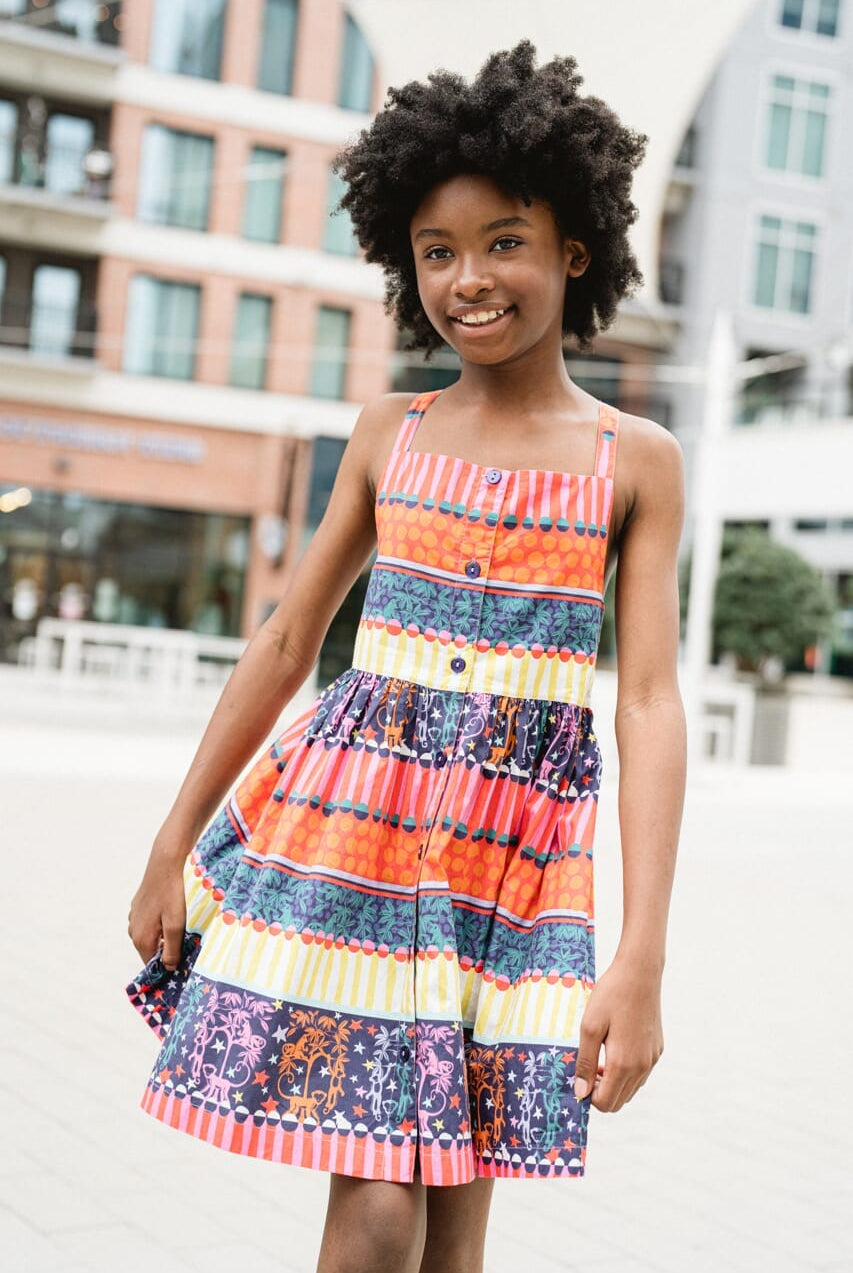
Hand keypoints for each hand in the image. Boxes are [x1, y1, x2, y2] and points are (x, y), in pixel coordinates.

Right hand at [128, 836, 187, 970]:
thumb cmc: (173, 893)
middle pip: (150, 951)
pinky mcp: (138, 906)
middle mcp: (133, 930)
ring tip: (183, 929)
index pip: (151, 965)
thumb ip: (171, 948)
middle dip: (166, 951)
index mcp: (141, 938)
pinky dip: (161, 924)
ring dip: (164, 937)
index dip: (166, 967)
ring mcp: (134, 917)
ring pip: (151, 936)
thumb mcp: (176, 924)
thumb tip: (168, 968)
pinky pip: (150, 923)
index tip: (183, 965)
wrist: (166, 863)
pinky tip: (174, 914)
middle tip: (187, 946)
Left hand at [573, 958, 663, 1111]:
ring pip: (631, 1090)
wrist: (640, 972)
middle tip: (588, 1066)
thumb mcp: (589, 1027)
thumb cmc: (611, 996)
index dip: (588, 1095)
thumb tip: (580, 1093)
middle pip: (619, 1101)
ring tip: (600, 1055)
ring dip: (614, 1082)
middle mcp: (642, 1067)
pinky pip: (641, 1074)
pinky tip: (615, 1047)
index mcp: (623, 1064)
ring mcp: (652, 1059)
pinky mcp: (657, 1050)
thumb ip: (584, 1063)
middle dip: (601, 1092)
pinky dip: (626, 1072)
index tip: (580, 1074)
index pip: (606, 1103)